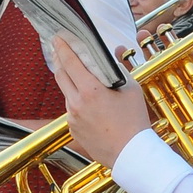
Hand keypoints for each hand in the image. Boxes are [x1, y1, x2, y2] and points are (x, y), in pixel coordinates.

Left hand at [53, 37, 153, 166]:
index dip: (63, 47)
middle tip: (61, 50)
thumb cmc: (135, 122)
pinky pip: (72, 111)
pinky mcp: (73, 130)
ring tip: (80, 77)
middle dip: (60, 61)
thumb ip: (119, 71)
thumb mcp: (132, 90)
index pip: (71, 62)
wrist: (131, 154)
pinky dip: (78, 103)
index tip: (58, 37)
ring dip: (71, 83)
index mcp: (91, 91)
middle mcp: (76, 103)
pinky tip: (91, 106)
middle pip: (61, 75)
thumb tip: (112, 58)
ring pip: (66, 93)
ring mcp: (73, 118)